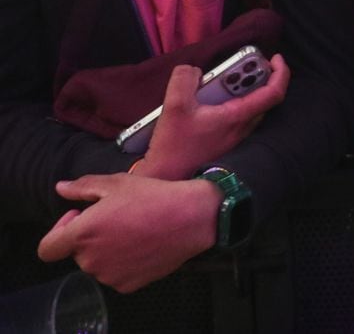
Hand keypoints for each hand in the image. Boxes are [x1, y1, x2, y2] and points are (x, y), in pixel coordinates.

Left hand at [38, 173, 221, 292]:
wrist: (191, 218)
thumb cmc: (153, 196)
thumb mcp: (117, 183)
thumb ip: (82, 187)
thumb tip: (60, 188)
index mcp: (82, 234)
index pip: (47, 249)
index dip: (59, 231)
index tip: (81, 216)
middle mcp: (90, 260)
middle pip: (77, 253)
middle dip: (89, 237)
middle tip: (117, 219)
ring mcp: (109, 275)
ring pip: (97, 264)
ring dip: (106, 250)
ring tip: (133, 231)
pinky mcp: (127, 285)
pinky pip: (115, 275)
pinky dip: (123, 263)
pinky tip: (142, 245)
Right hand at [140, 55, 290, 180]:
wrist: (166, 180)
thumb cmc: (173, 147)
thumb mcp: (174, 106)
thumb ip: (184, 80)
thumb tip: (195, 71)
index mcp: (238, 117)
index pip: (274, 93)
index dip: (281, 72)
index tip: (275, 58)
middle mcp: (243, 128)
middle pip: (265, 97)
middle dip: (260, 76)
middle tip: (243, 64)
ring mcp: (236, 138)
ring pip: (252, 107)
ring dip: (245, 89)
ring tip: (224, 79)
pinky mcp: (227, 143)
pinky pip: (239, 117)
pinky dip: (234, 102)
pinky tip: (212, 99)